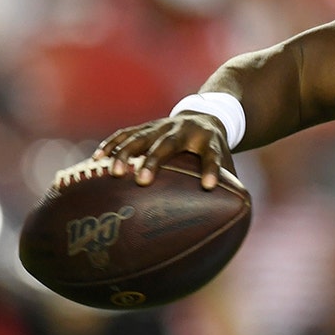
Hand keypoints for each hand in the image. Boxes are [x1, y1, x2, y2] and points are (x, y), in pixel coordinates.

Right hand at [93, 113, 234, 189]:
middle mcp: (184, 130)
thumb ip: (231, 185)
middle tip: (142, 181)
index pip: (212, 155)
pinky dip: (112, 145)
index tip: (208, 186)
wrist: (206, 114)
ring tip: (113, 172)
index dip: (211, 169)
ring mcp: (162, 126)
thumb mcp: (227, 161)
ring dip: (126, 153)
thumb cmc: (215, 149)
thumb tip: (239, 220)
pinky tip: (95, 160)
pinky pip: (125, 134)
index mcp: (209, 140)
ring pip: (142, 137)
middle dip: (154, 161)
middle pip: (168, 144)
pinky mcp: (146, 127)